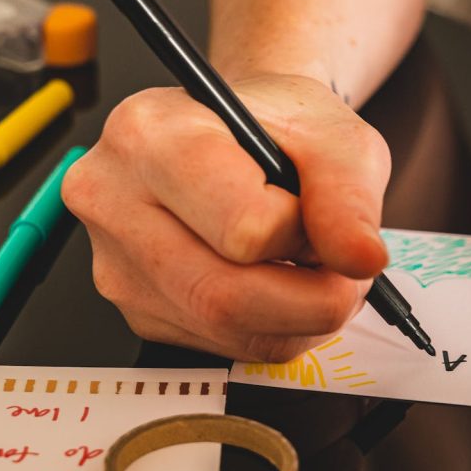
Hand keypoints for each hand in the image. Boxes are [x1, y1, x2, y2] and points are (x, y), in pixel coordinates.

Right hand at [62, 74, 389, 361]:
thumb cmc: (273, 125)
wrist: (236, 133)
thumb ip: (347, 193)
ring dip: (296, 318)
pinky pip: (219, 345)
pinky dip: (270, 328)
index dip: (300, 233)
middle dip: (309, 298)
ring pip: (224, 330)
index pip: (240, 226)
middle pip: (223, 295)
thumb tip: (358, 259)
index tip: (316, 213)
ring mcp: (115, 261)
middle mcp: (112, 199)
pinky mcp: (136, 308)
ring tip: (313, 271)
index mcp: (149, 135)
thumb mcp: (331, 135)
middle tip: (343, 270)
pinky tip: (274, 283)